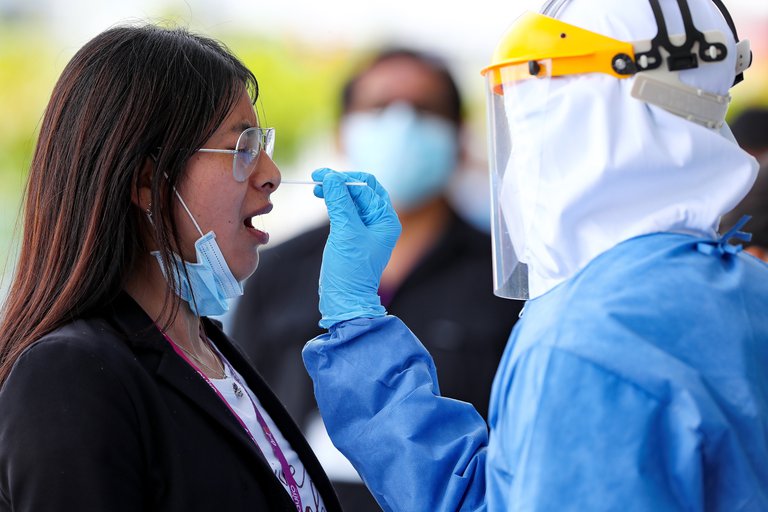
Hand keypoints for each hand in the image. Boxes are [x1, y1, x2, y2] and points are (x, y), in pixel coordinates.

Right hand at [312, 168, 400, 328]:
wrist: (345, 298)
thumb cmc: (351, 269)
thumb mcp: (346, 232)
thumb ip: (340, 202)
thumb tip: (331, 177)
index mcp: (386, 219)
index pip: (366, 187)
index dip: (344, 178)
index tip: (321, 175)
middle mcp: (380, 221)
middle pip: (362, 190)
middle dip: (340, 182)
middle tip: (317, 179)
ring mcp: (368, 228)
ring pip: (353, 199)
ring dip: (336, 191)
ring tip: (317, 189)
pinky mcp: (355, 234)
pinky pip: (347, 211)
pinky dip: (335, 203)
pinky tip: (323, 199)